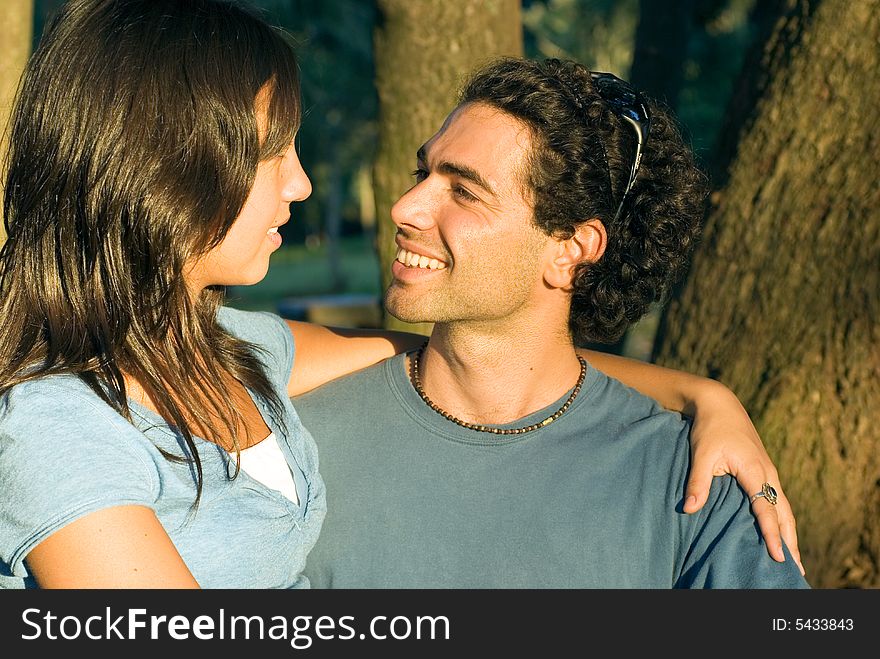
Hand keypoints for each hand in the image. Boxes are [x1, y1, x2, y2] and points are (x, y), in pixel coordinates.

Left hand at [684, 385, 804, 575]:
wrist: (720, 404)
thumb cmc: (710, 429)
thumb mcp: (701, 453)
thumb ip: (697, 482)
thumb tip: (689, 509)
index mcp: (754, 470)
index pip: (766, 508)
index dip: (771, 533)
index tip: (777, 555)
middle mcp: (768, 473)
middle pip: (784, 513)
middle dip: (790, 541)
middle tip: (796, 569)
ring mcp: (769, 472)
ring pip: (784, 508)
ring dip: (789, 532)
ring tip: (794, 558)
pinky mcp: (764, 471)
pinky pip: (777, 500)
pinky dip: (782, 519)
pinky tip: (780, 532)